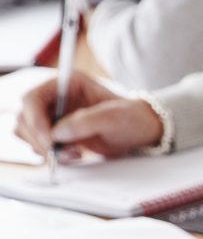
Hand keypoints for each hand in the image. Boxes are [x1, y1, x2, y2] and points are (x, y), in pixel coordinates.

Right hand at [16, 69, 160, 158]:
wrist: (141, 131)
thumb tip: (56, 132)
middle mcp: (55, 97)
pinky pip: (38, 144)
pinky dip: (50, 153)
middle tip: (62, 153)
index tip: (49, 140)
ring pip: (27, 132)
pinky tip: (72, 155)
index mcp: (67, 84)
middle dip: (40, 139)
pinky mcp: (55, 132)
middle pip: (25, 118)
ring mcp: (53, 115)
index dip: (35, 120)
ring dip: (44, 148)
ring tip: (74, 154)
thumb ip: (85, 122)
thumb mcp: (115, 118)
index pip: (32, 98)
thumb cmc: (132, 118)